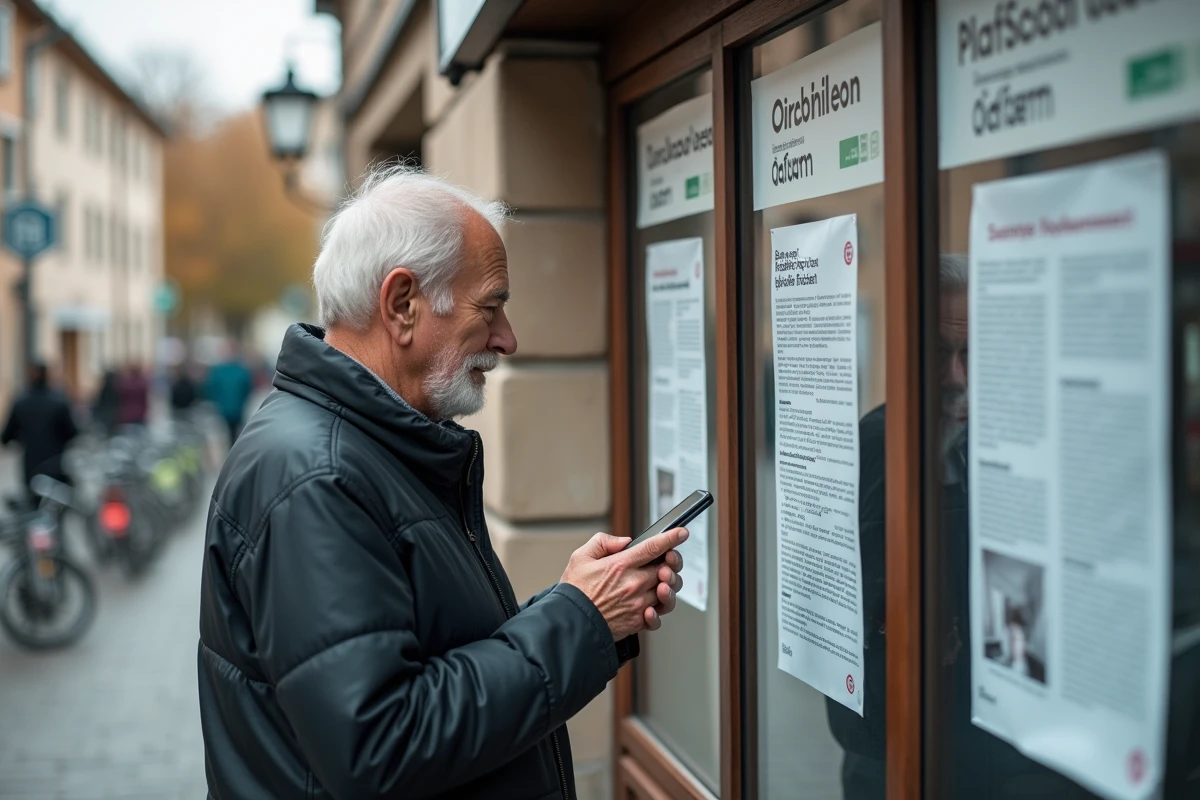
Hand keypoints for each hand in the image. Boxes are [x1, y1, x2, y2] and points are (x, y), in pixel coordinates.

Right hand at [560, 528, 687, 640]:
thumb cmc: (574, 592)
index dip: (672, 538)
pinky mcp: (638, 621)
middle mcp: (634, 584)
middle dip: (671, 562)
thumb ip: (602, 543)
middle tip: (666, 560)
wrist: (570, 624)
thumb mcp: (580, 557)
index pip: (654, 547)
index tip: (681, 533)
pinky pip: (659, 615)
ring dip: (669, 584)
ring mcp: (638, 603)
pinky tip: (652, 604)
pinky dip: (659, 609)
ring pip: (668, 591)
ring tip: (661, 581)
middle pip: (667, 569)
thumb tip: (624, 542)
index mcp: (621, 565)